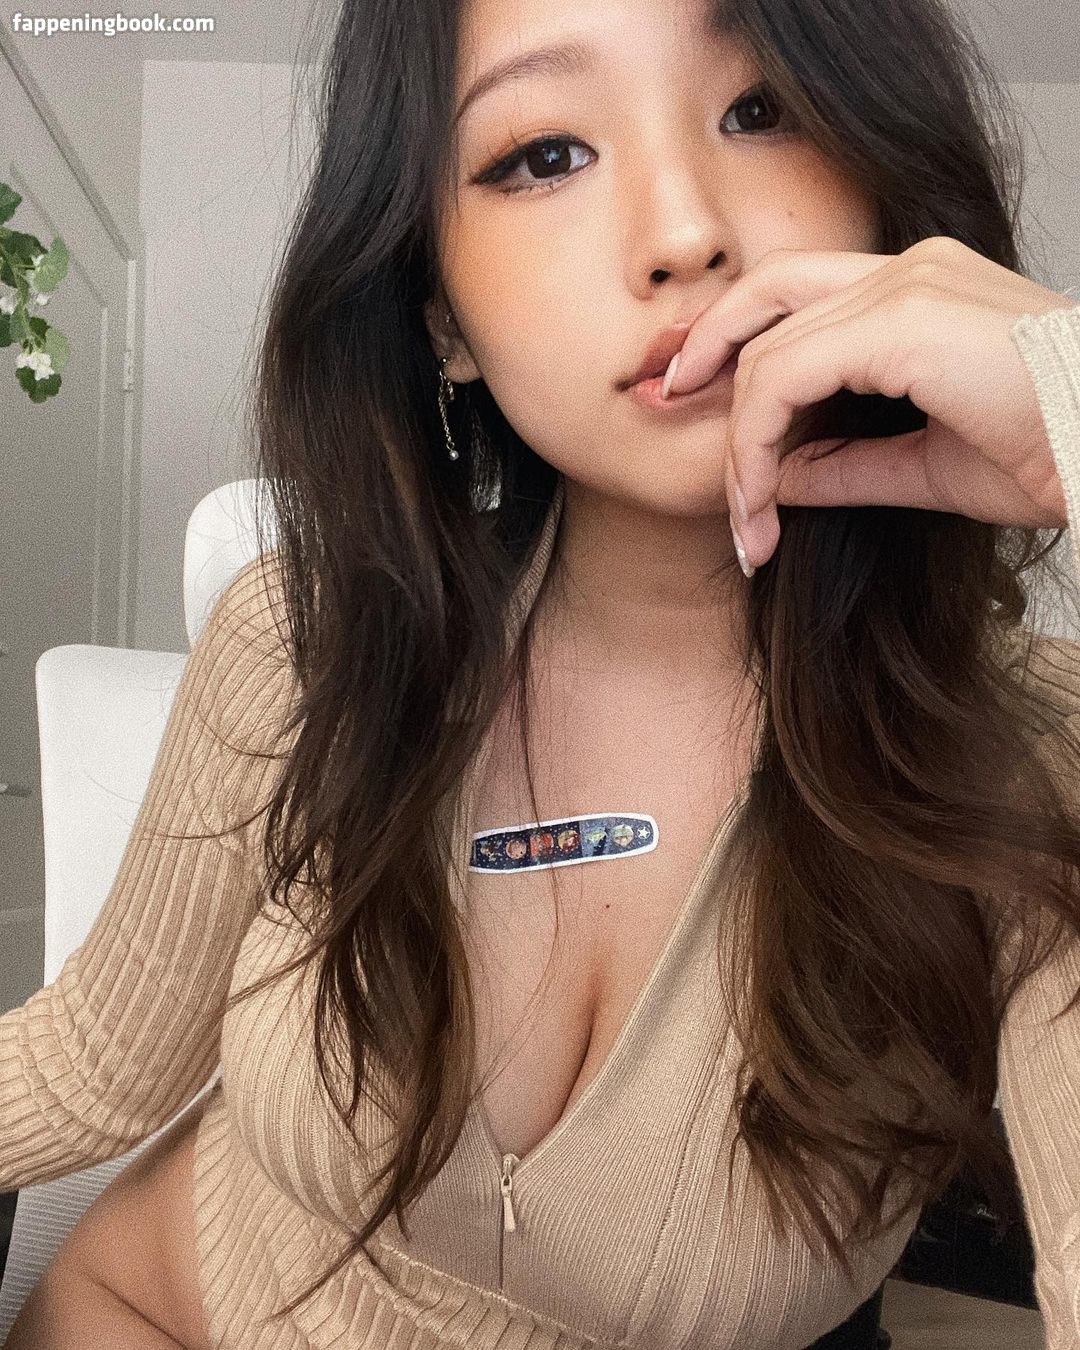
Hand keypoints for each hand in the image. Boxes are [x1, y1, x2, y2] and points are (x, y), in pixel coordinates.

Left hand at [661, 237, 1074, 574]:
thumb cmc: (1053, 455)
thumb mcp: (926, 466)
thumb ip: (848, 462)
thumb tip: (778, 475)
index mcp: (918, 290)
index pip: (799, 304)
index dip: (737, 351)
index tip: (700, 410)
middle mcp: (907, 270)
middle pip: (765, 297)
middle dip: (702, 352)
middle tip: (662, 406)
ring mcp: (903, 287)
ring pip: (765, 353)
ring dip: (736, 443)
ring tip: (743, 523)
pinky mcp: (898, 321)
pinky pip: (781, 378)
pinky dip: (753, 444)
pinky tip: (757, 504)